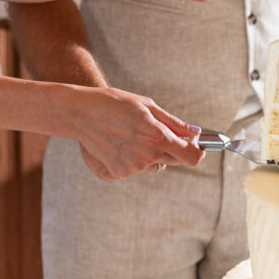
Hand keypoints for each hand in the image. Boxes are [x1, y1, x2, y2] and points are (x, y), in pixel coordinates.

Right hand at [76, 87, 203, 180]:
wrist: (81, 112)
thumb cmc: (115, 103)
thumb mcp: (147, 106)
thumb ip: (174, 123)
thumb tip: (195, 134)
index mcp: (157, 139)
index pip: (192, 157)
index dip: (197, 150)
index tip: (195, 144)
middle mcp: (146, 158)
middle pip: (174, 161)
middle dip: (171, 148)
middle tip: (154, 130)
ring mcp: (131, 169)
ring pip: (153, 164)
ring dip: (149, 153)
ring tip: (130, 133)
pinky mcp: (117, 174)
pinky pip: (135, 168)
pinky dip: (132, 157)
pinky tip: (118, 142)